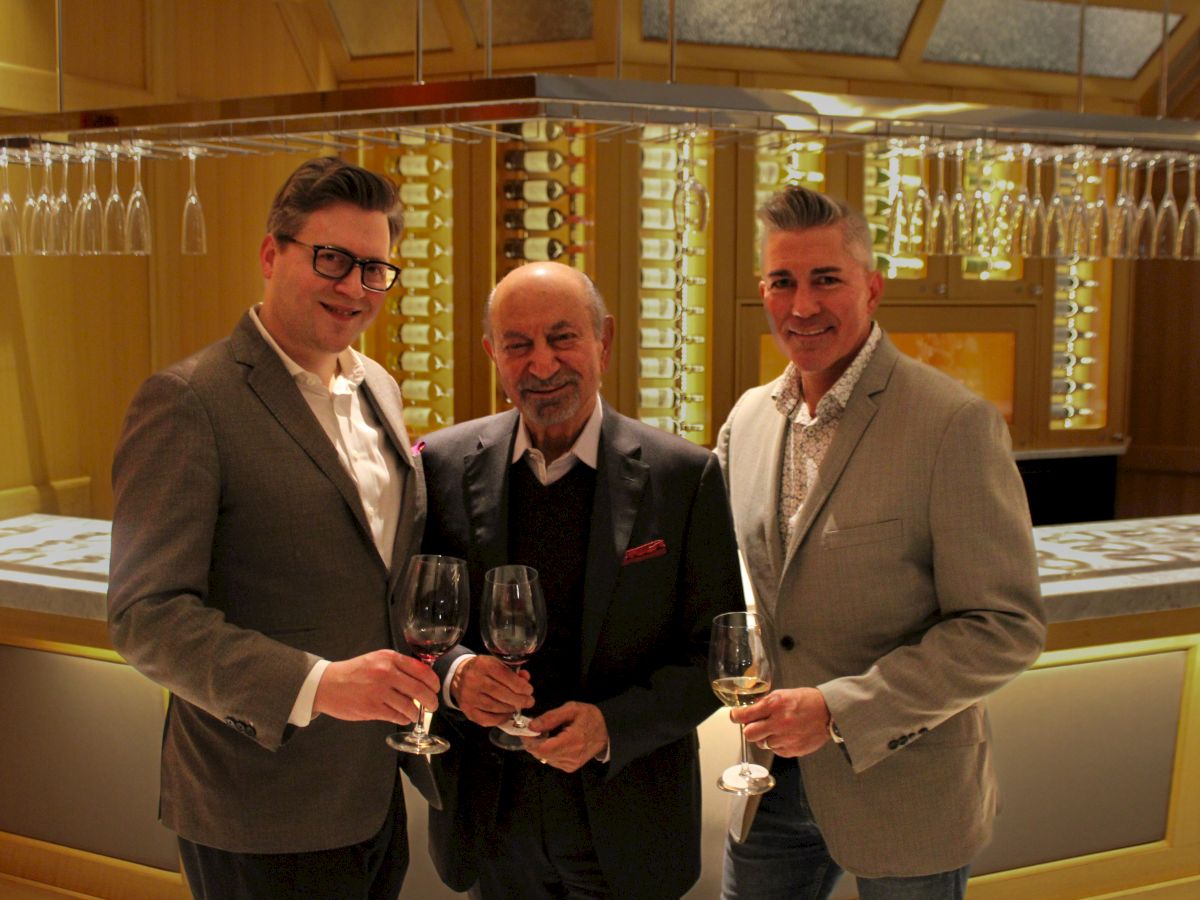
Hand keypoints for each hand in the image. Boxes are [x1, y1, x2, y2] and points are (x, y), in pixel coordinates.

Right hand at [312, 649, 439, 725]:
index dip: (433, 682)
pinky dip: (403, 718)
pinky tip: (403, 718)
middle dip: (430, 701)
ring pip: (410, 706)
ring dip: (417, 713)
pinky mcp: (372, 708)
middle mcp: (386, 673)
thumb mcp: (376, 660)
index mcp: (389, 658)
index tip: (436, 689)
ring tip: (416, 714)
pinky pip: (397, 716)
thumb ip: (397, 666)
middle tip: (432, 706)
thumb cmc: (354, 672)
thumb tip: (421, 679)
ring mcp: (379, 691)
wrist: (327, 684)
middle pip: (420, 690)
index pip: (422, 670)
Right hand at [452, 655, 533, 726]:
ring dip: (510, 708)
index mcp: (483, 664)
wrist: (459, 676)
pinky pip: (486, 719)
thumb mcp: (496, 663)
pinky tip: (507, 714)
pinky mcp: (467, 710)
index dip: (520, 685)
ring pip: (494, 707)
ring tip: (517, 707)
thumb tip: (525, 679)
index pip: (504, 675)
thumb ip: (512, 671)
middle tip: (529, 702)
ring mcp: (468, 696)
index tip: (529, 691)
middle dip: (518, 699)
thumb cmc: (483, 669)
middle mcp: (473, 680)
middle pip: (500, 693)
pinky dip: (500, 719)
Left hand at [523, 702, 607, 772]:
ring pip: (545, 758)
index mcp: (573, 740)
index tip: (525, 730)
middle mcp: (571, 756)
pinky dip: (548, 752)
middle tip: (534, 729)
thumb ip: (550, 717)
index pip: (542, 748)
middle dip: (533, 742)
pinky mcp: (571, 768)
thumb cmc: (590, 717)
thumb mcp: (572, 709)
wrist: (607, 731)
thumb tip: (532, 726)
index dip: (529, 741)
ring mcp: (571, 764)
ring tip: (546, 734)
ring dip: (540, 747)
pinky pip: (552, 761)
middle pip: (541, 754)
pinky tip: (554, 742)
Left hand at [732, 687, 830, 757]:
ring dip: (765, 737)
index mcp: (775, 705)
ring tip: (778, 729)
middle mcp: (778, 723)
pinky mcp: (792, 750)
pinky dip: (777, 744)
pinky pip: (775, 751)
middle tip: (756, 725)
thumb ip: (765, 703)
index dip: (736, 716)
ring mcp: (785, 738)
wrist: (829, 713)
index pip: (745, 715)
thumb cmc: (807, 701)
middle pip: (749, 734)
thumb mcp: (783, 694)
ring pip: (762, 743)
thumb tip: (749, 710)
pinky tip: (787, 735)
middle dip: (750, 729)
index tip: (735, 716)